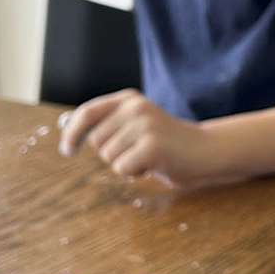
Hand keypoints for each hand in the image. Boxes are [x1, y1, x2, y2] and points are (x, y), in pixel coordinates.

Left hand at [58, 89, 223, 184]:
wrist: (207, 151)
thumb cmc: (167, 143)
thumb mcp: (137, 125)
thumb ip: (109, 126)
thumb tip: (70, 137)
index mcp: (129, 99)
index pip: (87, 113)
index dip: (72, 133)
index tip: (67, 150)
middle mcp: (135, 108)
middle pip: (97, 142)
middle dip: (112, 154)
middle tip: (138, 151)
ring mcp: (145, 126)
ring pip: (109, 158)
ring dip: (126, 165)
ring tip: (149, 157)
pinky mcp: (152, 146)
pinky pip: (123, 168)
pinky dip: (135, 173)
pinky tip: (154, 165)